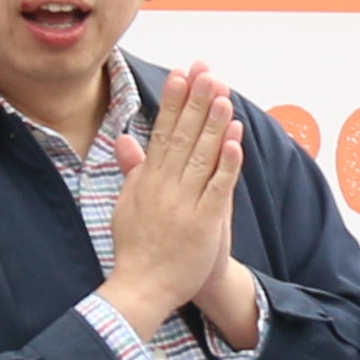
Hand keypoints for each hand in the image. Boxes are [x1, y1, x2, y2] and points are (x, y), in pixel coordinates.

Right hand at [102, 64, 246, 332]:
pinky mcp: (203, 222)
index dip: (173, 102)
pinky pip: (217, 188)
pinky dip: (227, 164)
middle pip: (183, 136)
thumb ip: (132, 169)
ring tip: (224, 95)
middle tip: (207, 71)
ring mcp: (184, 203)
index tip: (181, 75)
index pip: (162, 132)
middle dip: (196, 102)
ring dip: (214, 125)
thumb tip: (124, 138)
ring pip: (201, 156)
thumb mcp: (126, 203)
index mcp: (147, 180)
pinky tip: (235, 140)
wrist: (142, 288)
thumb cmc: (135, 248)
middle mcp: (164, 186)